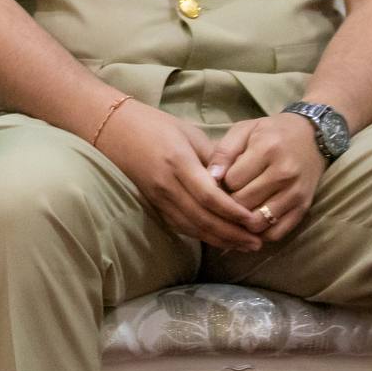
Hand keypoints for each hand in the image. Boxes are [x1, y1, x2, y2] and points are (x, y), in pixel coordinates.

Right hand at [96, 101, 267, 252]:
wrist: (114, 128)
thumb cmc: (155, 124)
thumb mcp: (190, 133)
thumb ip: (214, 159)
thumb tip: (239, 182)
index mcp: (178, 163)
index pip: (209, 196)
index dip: (233, 212)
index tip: (253, 220)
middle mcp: (167, 185)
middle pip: (203, 218)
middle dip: (232, 234)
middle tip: (257, 243)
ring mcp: (157, 197)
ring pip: (192, 227)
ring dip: (219, 240)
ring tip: (244, 246)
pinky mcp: (153, 204)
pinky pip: (180, 225)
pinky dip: (201, 235)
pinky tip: (218, 240)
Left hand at [208, 113, 328, 243]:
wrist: (312, 137)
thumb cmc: (271, 132)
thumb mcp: (244, 130)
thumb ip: (224, 152)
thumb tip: (211, 177)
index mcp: (267, 149)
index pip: (232, 180)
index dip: (221, 182)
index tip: (222, 179)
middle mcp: (284, 173)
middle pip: (243, 203)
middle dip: (229, 201)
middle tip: (226, 195)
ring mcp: (296, 193)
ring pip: (257, 222)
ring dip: (242, 220)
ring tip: (238, 209)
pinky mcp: (304, 208)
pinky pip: (277, 233)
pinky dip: (260, 232)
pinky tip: (253, 220)